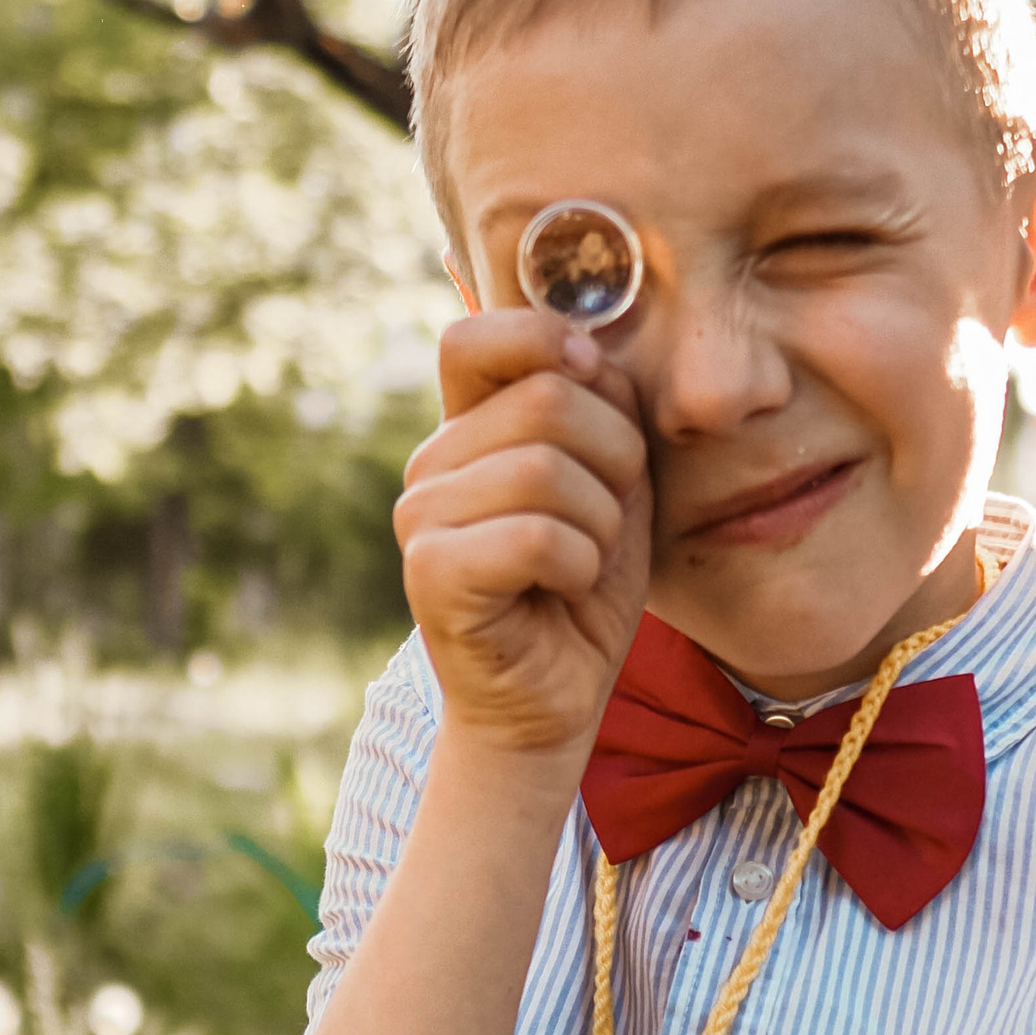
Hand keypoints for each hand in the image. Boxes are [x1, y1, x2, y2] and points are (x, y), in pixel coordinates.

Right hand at [394, 312, 648, 760]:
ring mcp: (421, 516)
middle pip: (547, 399)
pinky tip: (563, 590)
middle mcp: (431, 462)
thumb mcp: (613, 480)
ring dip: (600, 523)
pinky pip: (536, 536)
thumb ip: (601, 408)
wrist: (555, 697)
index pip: (474, 336)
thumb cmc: (583, 584)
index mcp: (466, 427)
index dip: (547, 340)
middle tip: (606, 520)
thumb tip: (588, 354)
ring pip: (547, 469)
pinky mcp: (431, 573)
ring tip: (583, 560)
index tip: (595, 382)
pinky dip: (579, 565)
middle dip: (614, 460)